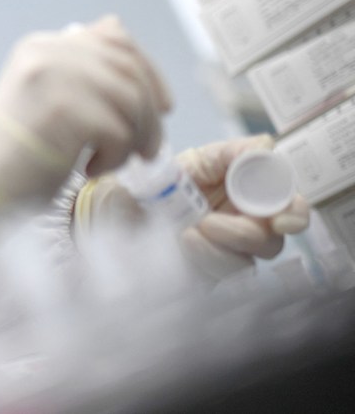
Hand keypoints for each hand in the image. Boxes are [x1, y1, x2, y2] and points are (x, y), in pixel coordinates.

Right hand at [0, 16, 172, 214]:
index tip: (162, 104)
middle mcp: (49, 52)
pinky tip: (92, 169)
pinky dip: (115, 156)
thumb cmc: (15, 152)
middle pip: (128, 67)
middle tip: (149, 147)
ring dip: (136, 137)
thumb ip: (79, 77)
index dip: (148, 68)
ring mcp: (54, 77)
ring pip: (129, 98)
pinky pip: (117, 130)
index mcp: (42, 45)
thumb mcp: (44, 98)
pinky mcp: (63, 109)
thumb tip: (136, 75)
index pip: (113, 35)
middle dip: (150, 110)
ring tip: (119, 161)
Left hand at [177, 135, 309, 279]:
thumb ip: (231, 153)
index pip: (291, 209)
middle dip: (242, 234)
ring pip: (244, 265)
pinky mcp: (210, 275)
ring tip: (184, 230)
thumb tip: (264, 147)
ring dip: (215, 249)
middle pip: (272, 243)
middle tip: (208, 221)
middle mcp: (248, 228)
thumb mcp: (196, 160)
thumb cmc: (170, 183)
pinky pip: (218, 278)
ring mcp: (230, 255)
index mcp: (253, 198)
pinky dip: (201, 259)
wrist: (131, 207)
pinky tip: (181, 243)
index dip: (294, 215)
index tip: (280, 220)